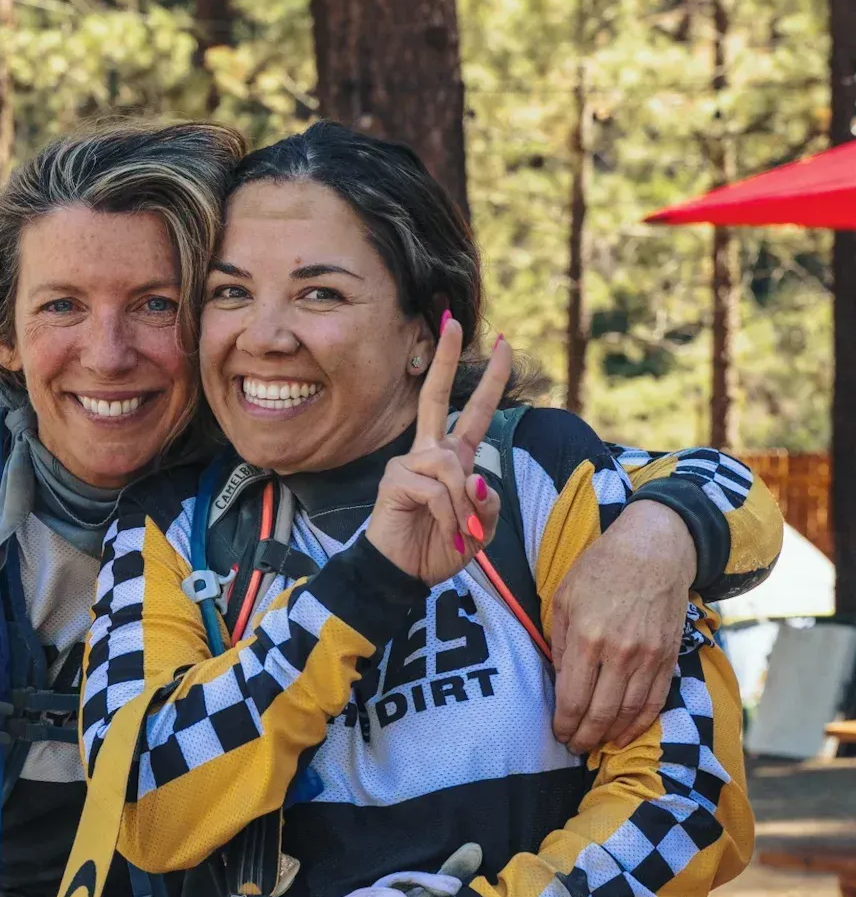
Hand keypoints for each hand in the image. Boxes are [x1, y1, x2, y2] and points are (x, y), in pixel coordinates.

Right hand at [364, 318, 512, 586]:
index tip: (501, 344)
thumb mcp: (481, 528)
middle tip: (450, 320)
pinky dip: (452, 517)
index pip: (473, 413)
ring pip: (453, 467)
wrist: (403, 575)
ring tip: (463, 535)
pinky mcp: (395, 480)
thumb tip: (476, 475)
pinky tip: (448, 535)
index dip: (489, 380)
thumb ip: (486, 501)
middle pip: (435, 397)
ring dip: (467, 507)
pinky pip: (438, 490)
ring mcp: (408, 464)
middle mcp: (429, 454)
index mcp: (452, 459)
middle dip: (445, 359)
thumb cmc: (438, 549)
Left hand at [550, 499, 694, 753]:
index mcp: (587, 637)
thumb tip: (561, 683)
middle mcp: (620, 653)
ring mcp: (649, 657)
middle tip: (574, 746)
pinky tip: (626, 733)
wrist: (655, 549)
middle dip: (585, 737)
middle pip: (601, 713)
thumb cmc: (601, 569)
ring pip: (628, 713)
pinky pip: (655, 701)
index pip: (573, 699)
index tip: (558, 734)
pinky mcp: (669, 657)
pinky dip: (640, 723)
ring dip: (610, 735)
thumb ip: (559, 643)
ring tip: (597, 744)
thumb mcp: (564, 598)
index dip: (564, 724)